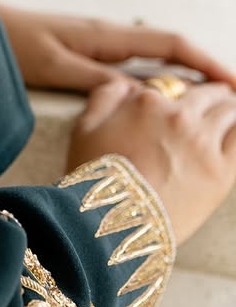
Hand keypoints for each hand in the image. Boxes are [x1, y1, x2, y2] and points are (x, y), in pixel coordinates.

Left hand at [0, 4, 235, 92]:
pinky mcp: (82, 57)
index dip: (208, 63)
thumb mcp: (55, 66)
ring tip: (209, 112)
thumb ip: (99, 81)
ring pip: (151, 62)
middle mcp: (106, 37)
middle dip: (204, 74)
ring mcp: (95, 46)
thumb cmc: (9, 44)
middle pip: (169, 52)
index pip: (172, 44)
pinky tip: (157, 110)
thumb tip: (147, 97)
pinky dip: (153, 86)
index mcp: (105, 36)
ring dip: (181, 81)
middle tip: (233, 105)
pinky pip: (131, 70)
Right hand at [67, 76, 235, 245]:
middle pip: (206, 94)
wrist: (113, 220)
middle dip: (213, 94)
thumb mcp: (85, 125)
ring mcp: (202, 142)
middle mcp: (178, 114)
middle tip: (219, 97)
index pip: (173, 86)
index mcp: (147, 100)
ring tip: (233, 109)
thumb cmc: (94, 175)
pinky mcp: (220, 172)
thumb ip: (106, 95)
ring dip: (231, 107)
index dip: (178, 92)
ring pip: (229, 112)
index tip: (183, 97)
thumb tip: (125, 85)